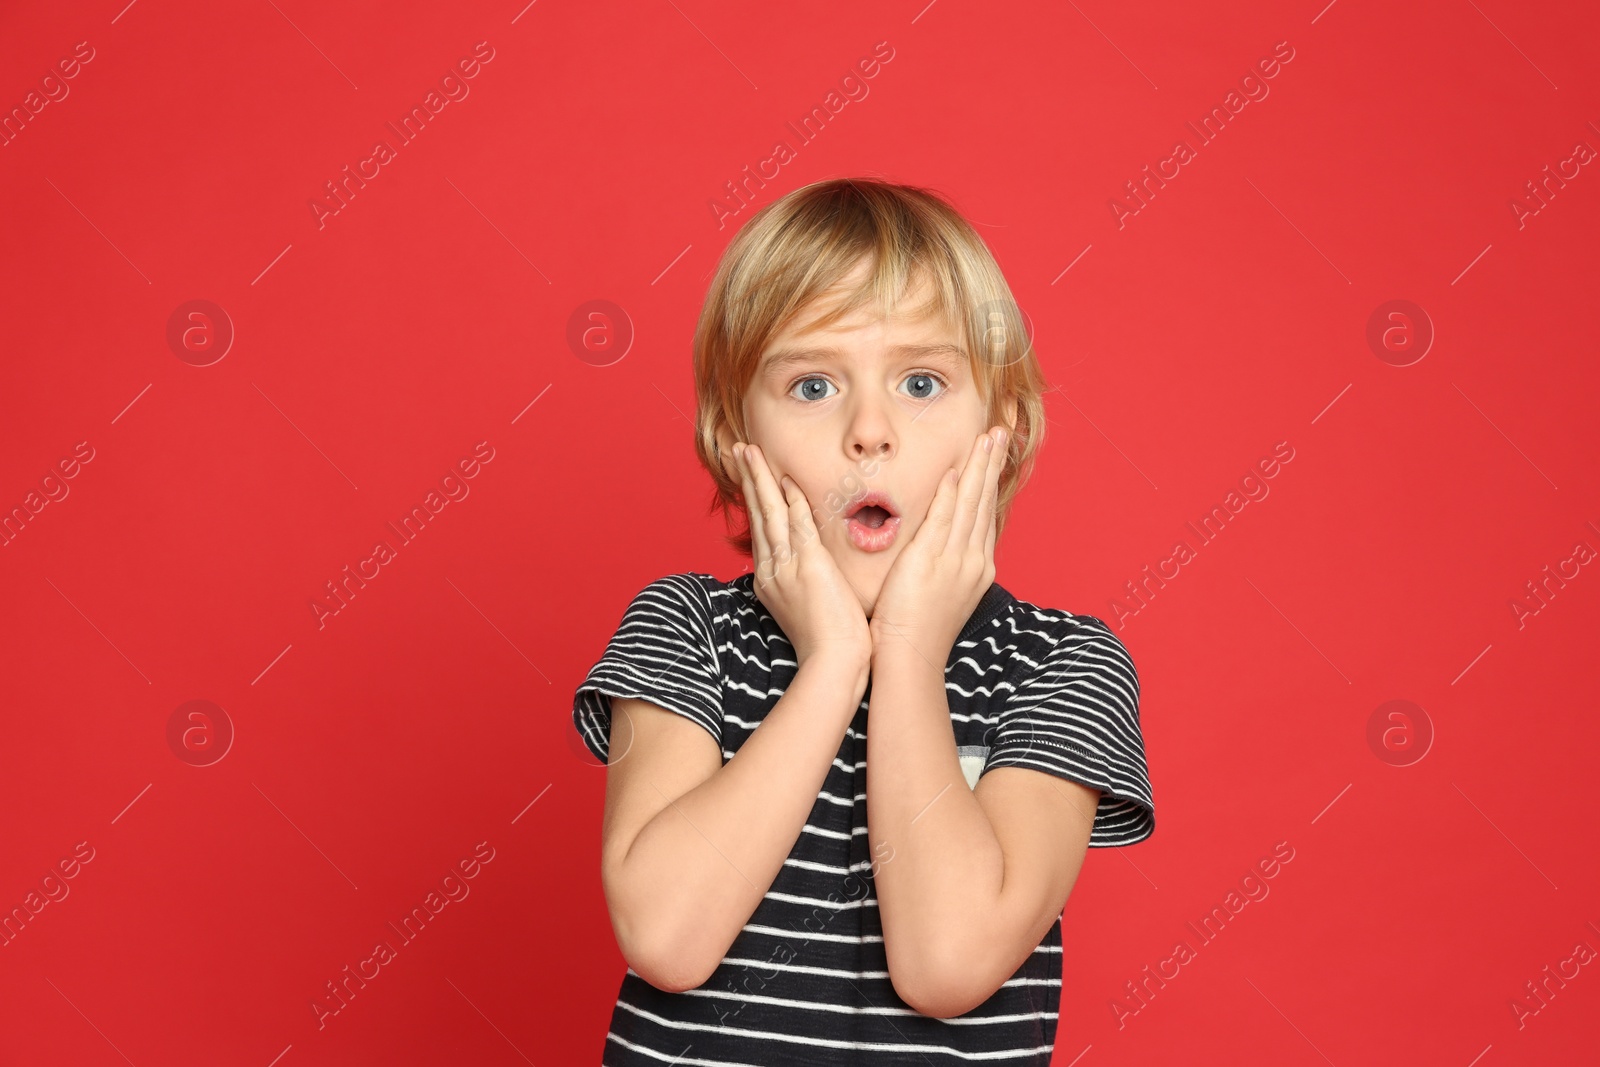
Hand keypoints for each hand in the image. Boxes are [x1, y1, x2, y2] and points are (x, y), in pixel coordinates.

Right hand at [728, 441, 873, 672]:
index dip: (753, 500)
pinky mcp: (809, 566)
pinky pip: (796, 523)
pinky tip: (785, 478)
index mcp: (771, 580)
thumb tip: (811, 571)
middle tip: (740, 451)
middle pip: (757, 515)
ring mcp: (787, 567)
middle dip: (748, 480)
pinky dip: (790, 499)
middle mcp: (772, 570)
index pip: (760, 531)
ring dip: (759, 479)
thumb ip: (804, 583)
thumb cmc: (829, 642)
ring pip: (769, 512)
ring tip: (748, 451)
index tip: (750, 478)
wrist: (834, 664)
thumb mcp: (807, 608)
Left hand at [870, 426, 1006, 668]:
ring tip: (987, 438)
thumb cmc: (918, 630)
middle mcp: (972, 560)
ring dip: (978, 468)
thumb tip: (941, 543)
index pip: (985, 513)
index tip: (995, 454)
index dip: (990, 481)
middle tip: (1000, 432)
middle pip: (984, 502)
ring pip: (969, 505)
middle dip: (992, 464)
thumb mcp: (942, 592)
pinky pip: (942, 520)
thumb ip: (945, 563)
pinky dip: (950, 494)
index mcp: (976, 566)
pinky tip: (954, 471)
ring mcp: (954, 561)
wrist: (911, 659)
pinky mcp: (930, 563)